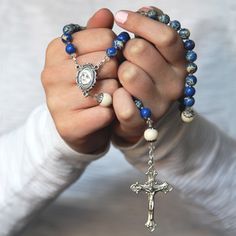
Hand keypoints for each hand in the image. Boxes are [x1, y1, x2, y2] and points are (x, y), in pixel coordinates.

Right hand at [41, 9, 118, 153]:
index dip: (116, 49)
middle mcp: (52, 74)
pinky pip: (106, 113)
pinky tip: (105, 113)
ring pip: (110, 89)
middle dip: (117, 73)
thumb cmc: (85, 87)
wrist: (77, 124)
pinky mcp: (69, 125)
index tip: (111, 59)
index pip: (105, 37)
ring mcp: (57, 101)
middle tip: (110, 81)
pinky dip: (112, 113)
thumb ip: (95, 34)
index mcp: (57, 51)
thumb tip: (106, 13)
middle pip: (109, 62)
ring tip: (108, 98)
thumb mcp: (87, 57)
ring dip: (116, 95)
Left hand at [112, 7, 186, 143]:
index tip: (120, 17)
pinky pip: (123, 103)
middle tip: (124, 57)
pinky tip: (115, 95)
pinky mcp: (142, 122)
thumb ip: (148, 30)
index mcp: (178, 63)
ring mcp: (159, 105)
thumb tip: (146, 9)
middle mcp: (174, 84)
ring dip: (118, 73)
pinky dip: (114, 96)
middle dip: (125, 50)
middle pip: (140, 51)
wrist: (141, 115)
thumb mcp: (150, 53)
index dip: (141, 23)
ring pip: (129, 74)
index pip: (166, 36)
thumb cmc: (143, 78)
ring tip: (121, 78)